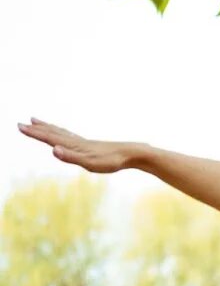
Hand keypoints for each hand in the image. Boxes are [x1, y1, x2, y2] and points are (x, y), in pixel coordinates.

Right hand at [18, 120, 142, 173]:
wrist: (133, 154)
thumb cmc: (112, 161)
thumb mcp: (90, 163)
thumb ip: (71, 157)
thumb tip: (53, 150)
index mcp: (74, 146)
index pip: (50, 138)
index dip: (35, 133)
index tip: (20, 126)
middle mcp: (78, 142)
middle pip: (54, 133)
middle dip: (38, 129)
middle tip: (23, 122)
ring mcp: (85, 143)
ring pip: (62, 133)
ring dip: (48, 127)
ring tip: (38, 121)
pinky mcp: (92, 146)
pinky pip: (72, 137)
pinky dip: (63, 133)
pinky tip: (66, 136)